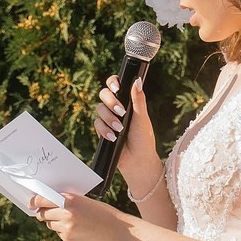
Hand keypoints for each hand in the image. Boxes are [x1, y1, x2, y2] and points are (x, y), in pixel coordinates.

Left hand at [31, 189, 124, 240]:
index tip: (31, 203)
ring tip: (70, 221)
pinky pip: (59, 233)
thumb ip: (66, 201)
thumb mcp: (84, 201)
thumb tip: (47, 203)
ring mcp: (66, 228)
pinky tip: (78, 230)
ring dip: (54, 222)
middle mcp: (65, 214)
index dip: (34, 201)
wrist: (115, 231)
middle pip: (42, 213)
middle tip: (45, 212)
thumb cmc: (101, 213)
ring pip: (49, 224)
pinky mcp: (67, 239)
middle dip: (42, 212)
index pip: (42, 200)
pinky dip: (64, 231)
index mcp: (69, 200)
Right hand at [96, 74, 163, 201]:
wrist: (137, 160)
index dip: (113, 82)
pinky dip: (104, 130)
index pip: (116, 85)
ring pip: (99, 109)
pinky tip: (113, 137)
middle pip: (104, 94)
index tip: (117, 88)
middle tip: (121, 111)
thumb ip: (138, 99)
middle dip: (110, 102)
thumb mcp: (142, 118)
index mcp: (127, 101)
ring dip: (109, 118)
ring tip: (120, 129)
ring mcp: (108, 118)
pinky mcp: (102, 130)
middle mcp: (116, 107)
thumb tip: (138, 80)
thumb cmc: (144, 139)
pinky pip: (97, 124)